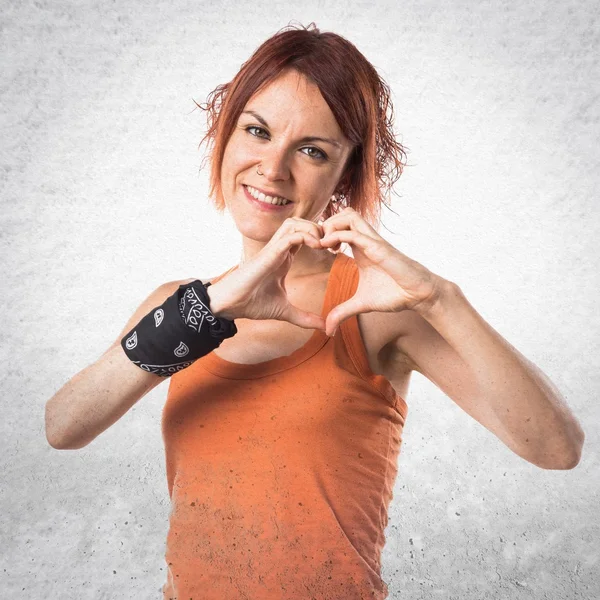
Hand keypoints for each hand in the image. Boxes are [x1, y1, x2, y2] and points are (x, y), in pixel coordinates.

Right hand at [207, 217, 328, 330]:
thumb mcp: (285, 312)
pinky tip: (316, 246)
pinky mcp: (269, 253)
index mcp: (283, 258)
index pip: (304, 235)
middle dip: (320, 228)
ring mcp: (273, 249)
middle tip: (333, 244)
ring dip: (312, 228)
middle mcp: (278, 249)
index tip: (335, 251)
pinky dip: (305, 236)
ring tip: (324, 244)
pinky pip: (290, 235)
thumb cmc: (252, 304)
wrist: (231, 305)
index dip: (321, 238)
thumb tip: (324, 328)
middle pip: (301, 222)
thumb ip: (305, 318)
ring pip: (295, 223)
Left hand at [318, 207, 445, 335]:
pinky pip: (355, 233)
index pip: (339, 226)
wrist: (418, 295)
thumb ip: (342, 312)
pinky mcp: (379, 247)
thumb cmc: (394, 294)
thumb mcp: (361, 304)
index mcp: (360, 248)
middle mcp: (366, 240)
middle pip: (342, 213)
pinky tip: (331, 251)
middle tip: (318, 245)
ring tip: (324, 245)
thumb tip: (328, 330)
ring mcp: (373, 241)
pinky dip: (338, 236)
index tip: (316, 251)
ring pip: (348, 214)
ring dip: (331, 226)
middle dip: (325, 224)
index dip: (324, 234)